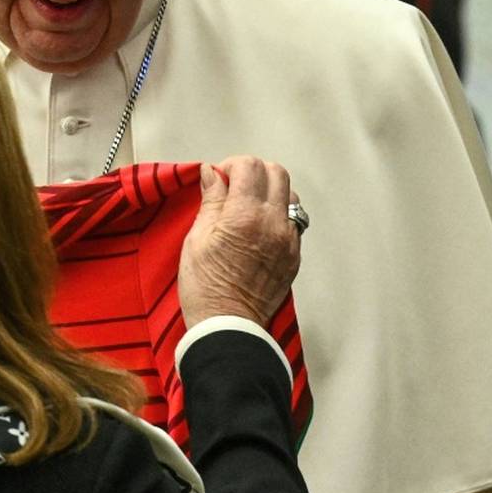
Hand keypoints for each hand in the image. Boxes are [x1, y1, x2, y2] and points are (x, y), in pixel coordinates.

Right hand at [178, 156, 301, 327]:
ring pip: (290, 194)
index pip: (249, 166)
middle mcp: (273, 224)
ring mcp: (288, 240)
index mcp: (245, 216)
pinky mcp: (294, 255)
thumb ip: (211, 201)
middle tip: (233, 187)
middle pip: (276, 173)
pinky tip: (257, 228)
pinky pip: (292, 221)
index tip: (219, 178)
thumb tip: (212, 175)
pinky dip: (277, 214)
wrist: (228, 326)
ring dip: (269, 191)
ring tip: (247, 207)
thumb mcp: (197, 239)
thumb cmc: (206, 288)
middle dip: (253, 172)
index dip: (231, 165)